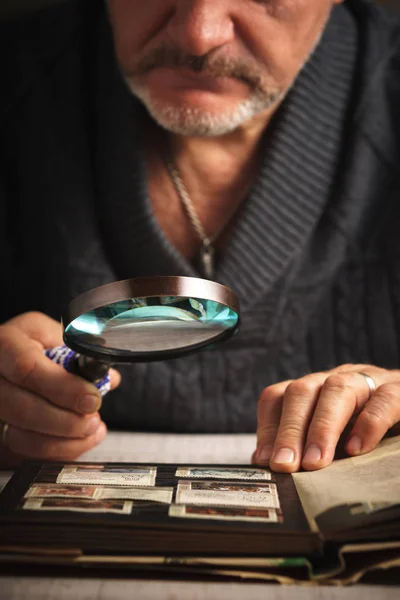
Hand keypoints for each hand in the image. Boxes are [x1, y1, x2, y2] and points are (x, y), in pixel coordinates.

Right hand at [0, 312, 120, 466]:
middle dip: (67, 421)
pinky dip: (57, 451)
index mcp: (6, 344)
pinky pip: (25, 451)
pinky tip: (79, 440)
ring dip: (65, 441)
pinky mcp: (1, 430)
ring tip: (91, 430)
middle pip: (23, 409)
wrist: (11, 355)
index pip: (28, 369)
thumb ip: (80, 353)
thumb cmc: (32, 342)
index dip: (63, 388)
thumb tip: (109, 379)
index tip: (92, 398)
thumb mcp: (53, 333)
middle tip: (93, 418)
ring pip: (22, 437)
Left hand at [253, 364, 399, 471]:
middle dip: (289, 430)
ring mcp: (369, 380)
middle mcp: (337, 379)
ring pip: (337, 390)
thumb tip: (269, 465)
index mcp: (316, 389)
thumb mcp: (336, 437)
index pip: (279, 396)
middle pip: (302, 391)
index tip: (264, 460)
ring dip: (322, 428)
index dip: (268, 427)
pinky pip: (384, 398)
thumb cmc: (371, 428)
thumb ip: (307, 446)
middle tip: (284, 466)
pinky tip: (357, 449)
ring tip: (315, 463)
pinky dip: (368, 424)